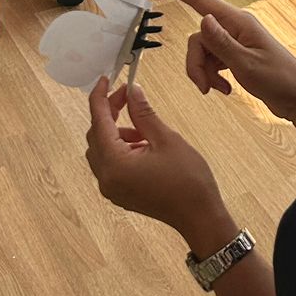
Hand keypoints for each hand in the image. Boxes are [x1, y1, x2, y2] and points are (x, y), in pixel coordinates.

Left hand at [85, 78, 229, 241]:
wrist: (200, 216)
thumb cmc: (188, 180)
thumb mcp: (166, 139)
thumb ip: (144, 114)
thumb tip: (132, 90)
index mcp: (115, 163)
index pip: (98, 122)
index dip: (100, 98)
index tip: (106, 79)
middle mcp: (106, 178)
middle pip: (95, 136)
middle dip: (109, 114)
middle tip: (128, 97)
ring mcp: (111, 188)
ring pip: (101, 150)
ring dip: (116, 132)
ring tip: (144, 128)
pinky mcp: (119, 193)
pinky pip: (109, 164)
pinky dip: (120, 148)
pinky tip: (143, 145)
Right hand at [156, 0, 295, 123]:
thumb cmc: (280, 80)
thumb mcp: (246, 64)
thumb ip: (221, 42)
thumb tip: (202, 18)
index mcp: (239, 22)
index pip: (202, 0)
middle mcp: (235, 27)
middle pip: (198, 37)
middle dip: (195, 62)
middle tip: (204, 86)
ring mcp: (235, 41)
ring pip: (203, 50)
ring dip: (204, 72)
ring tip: (218, 90)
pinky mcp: (236, 55)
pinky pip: (212, 60)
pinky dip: (212, 76)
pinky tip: (225, 89)